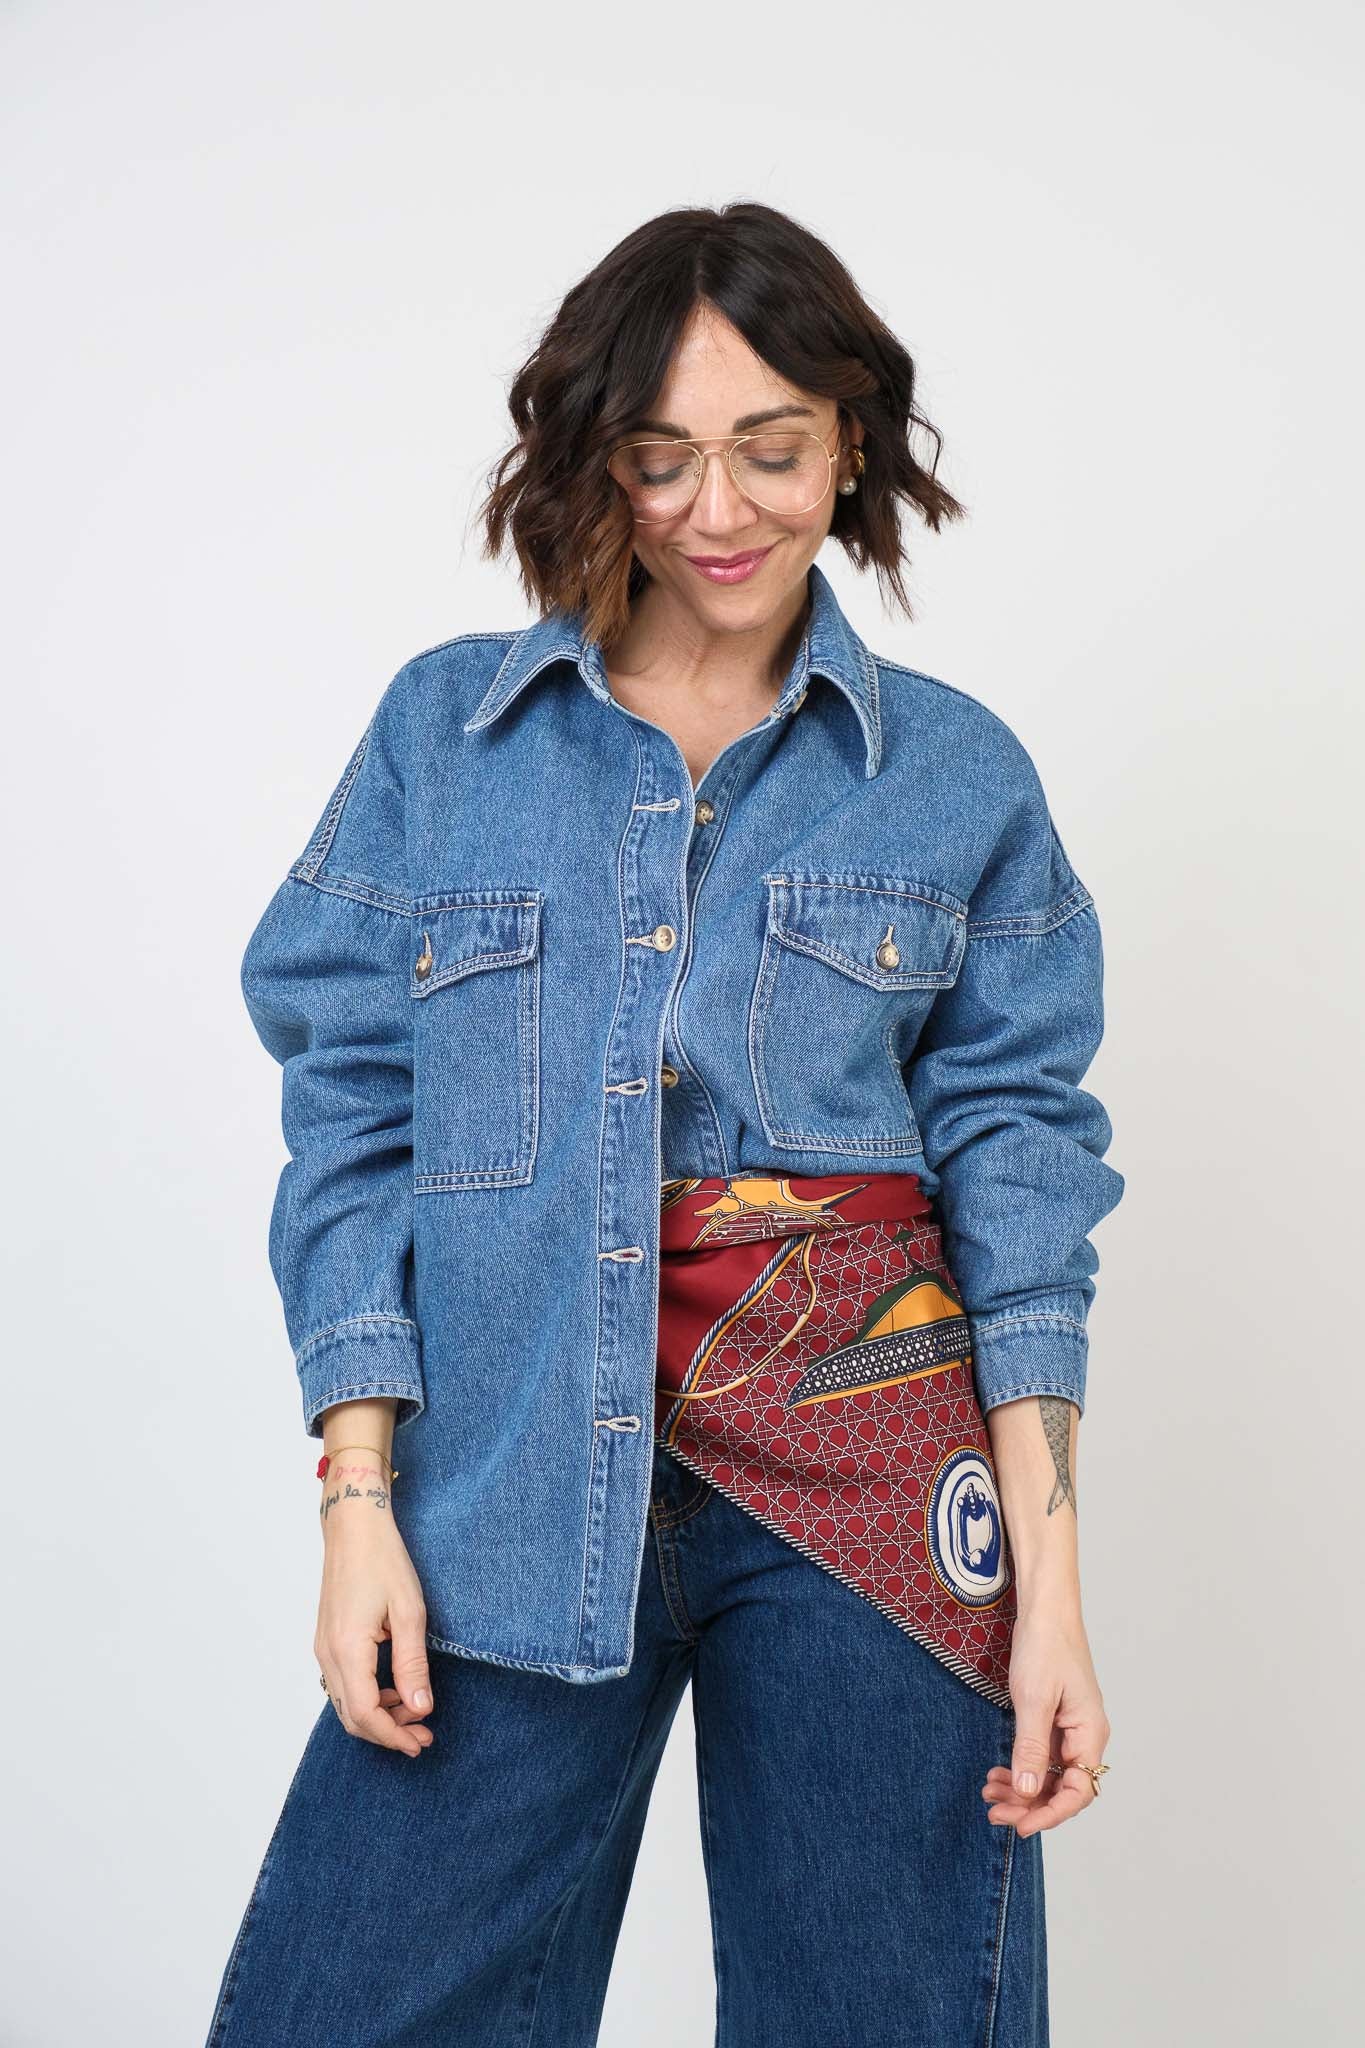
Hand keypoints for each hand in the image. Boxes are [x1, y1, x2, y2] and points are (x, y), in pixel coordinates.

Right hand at [314, 1462, 435, 1755]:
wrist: (354, 1526)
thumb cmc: (383, 1560)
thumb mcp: (409, 1612)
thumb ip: (412, 1664)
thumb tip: (420, 1707)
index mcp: (347, 1649)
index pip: (366, 1714)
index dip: (393, 1735)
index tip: (420, 1743)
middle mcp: (328, 1654)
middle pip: (351, 1716)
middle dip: (387, 1732)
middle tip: (422, 1736)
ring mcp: (324, 1647)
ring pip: (345, 1703)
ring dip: (378, 1716)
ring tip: (415, 1713)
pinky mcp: (327, 1639)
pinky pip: (343, 1684)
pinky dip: (368, 1697)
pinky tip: (395, 1689)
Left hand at [982, 1591, 1109, 1836]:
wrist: (1045, 1608)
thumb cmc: (1045, 1646)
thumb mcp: (1033, 1700)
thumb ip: (1031, 1749)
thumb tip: (1030, 1793)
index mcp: (1090, 1734)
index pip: (1078, 1792)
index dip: (1050, 1814)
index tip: (1021, 1825)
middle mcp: (1085, 1736)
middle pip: (1063, 1789)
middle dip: (1029, 1805)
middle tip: (994, 1812)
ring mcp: (1070, 1729)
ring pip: (1050, 1775)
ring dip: (1021, 1788)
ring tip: (989, 1793)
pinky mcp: (1054, 1719)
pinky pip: (1041, 1756)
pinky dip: (1020, 1768)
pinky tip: (998, 1772)